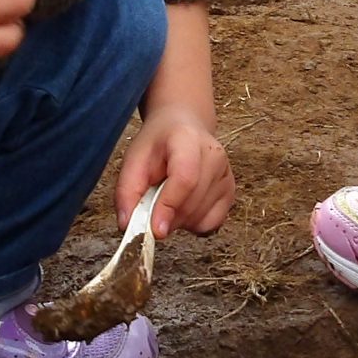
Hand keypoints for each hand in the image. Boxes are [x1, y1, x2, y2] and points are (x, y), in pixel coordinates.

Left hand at [116, 107, 234, 237]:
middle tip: (150, 211)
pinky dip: (193, 224)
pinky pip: (211, 224)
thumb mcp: (133, 160)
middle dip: (167, 218)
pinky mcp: (230, 192)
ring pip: (201, 218)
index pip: (185, 178)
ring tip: (167, 200)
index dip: (169, 206)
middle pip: (193, 203)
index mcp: (188, 140)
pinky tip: (183, 207)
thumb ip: (127, 192)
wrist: (183, 127)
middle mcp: (214, 156)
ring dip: (178, 222)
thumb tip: (127, 225)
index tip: (154, 230)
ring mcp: (226, 174)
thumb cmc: (157, 144)